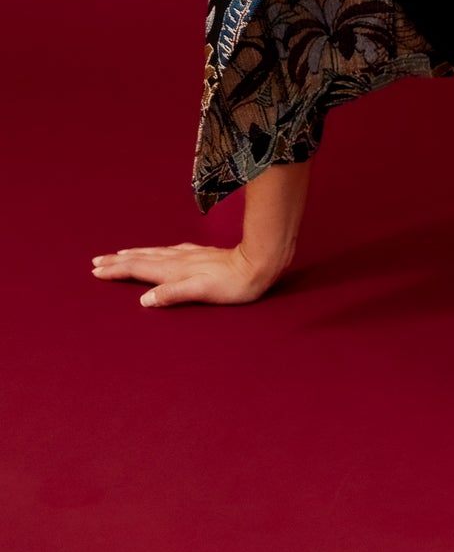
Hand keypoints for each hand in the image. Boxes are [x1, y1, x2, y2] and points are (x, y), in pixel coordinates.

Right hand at [89, 241, 283, 306]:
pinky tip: (158, 252)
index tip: (96, 271)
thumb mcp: (201, 292)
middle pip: (141, 259)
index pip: (138, 269)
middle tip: (97, 261)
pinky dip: (154, 253)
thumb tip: (144, 299)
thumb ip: (173, 294)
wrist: (258, 264)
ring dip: (133, 255)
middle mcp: (178, 260)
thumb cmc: (232, 284)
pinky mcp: (199, 254)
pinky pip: (167, 252)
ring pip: (153, 254)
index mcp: (174, 270)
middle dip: (118, 261)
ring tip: (119, 255)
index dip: (117, 270)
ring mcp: (188, 255)